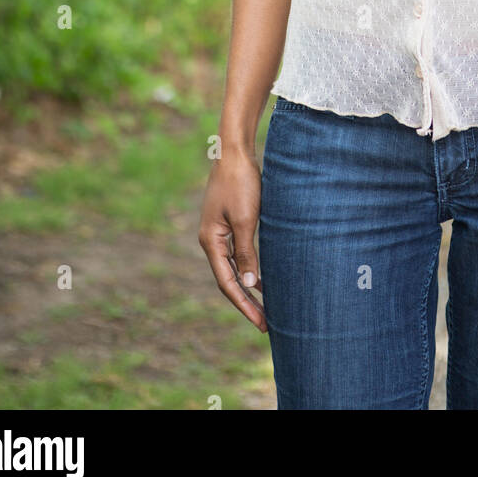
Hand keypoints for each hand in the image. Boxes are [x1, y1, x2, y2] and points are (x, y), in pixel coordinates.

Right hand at [198, 149, 266, 331]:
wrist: (235, 152)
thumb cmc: (241, 183)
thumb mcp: (246, 220)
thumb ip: (246, 253)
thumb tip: (249, 285)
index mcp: (211, 241)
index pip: (227, 283)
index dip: (244, 304)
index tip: (261, 322)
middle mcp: (211, 240)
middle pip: (228, 280)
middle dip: (246, 302)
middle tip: (266, 324)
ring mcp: (219, 232)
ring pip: (233, 268)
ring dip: (249, 287)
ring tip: (267, 307)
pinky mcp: (229, 223)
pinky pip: (238, 254)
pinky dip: (249, 269)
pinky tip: (263, 278)